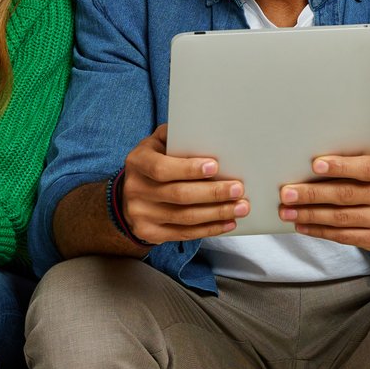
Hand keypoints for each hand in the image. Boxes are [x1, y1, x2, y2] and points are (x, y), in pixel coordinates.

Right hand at [122, 124, 247, 242]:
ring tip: (240, 207)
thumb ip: (178, 137)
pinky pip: (184, 233)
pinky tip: (228, 222)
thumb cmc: (154, 163)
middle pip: (179, 194)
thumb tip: (211, 135)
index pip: (162, 168)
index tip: (215, 166)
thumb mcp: (158, 144)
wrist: (129, 196)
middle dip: (213, 192)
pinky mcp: (149, 233)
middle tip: (238, 189)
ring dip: (217, 213)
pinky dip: (209, 228)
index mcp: (138, 162)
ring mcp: (141, 214)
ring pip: (185, 217)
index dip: (189, 169)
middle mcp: (136, 189)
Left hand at [278, 148, 369, 250]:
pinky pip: (344, 236)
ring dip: (310, 215)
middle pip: (348, 194)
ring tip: (287, 211)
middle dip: (313, 194)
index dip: (342, 166)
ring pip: (342, 218)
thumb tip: (316, 156)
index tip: (315, 164)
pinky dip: (319, 230)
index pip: (368, 167)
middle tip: (287, 193)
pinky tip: (302, 225)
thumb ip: (358, 156)